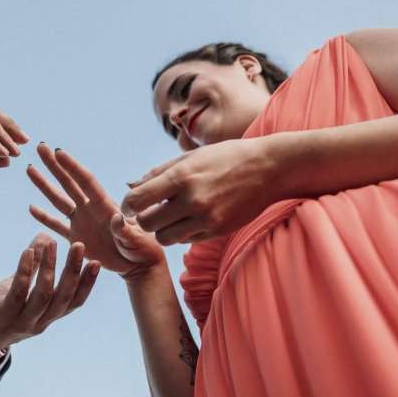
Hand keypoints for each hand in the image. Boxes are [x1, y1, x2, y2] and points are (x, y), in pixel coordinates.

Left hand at [0, 233, 99, 361]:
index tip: (97, 261)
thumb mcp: (21, 285)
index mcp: (48, 316)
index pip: (74, 301)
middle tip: (79, 246)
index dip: (87, 283)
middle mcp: (40, 322)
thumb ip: (36, 266)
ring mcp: (22, 321)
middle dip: (73, 271)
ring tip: (51, 242)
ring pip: (43, 295)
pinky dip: (24, 272)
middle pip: (63, 297)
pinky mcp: (3, 316)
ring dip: (49, 268)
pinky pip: (17, 293)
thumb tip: (47, 236)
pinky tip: (27, 252)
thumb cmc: (0, 308)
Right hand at [27, 143, 164, 279]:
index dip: (72, 167)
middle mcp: (91, 209)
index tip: (58, 152)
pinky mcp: (76, 237)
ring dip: (44, 185)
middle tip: (40, 147)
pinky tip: (31, 207)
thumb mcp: (136, 240)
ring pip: (59, 200)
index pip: (86, 181)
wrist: (139, 264)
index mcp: (105, 206)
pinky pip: (57, 225)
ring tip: (30, 169)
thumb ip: (125, 230)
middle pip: (69, 183)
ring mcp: (82, 221)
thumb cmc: (142, 250)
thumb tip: (117, 218)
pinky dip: (44, 217)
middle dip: (54, 165)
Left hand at [121, 137, 282, 243]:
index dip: (129, 204)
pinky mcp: (217, 231)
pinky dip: (182, 232)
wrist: (268, 169)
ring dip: (162, 228)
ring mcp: (205, 219)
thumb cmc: (225, 157)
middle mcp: (191, 200)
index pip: (137, 200)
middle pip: (147, 223)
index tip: (132, 204)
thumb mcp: (190, 156)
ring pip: (164, 237)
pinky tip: (191, 218)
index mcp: (181, 177)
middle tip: (150, 210)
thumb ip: (159, 172)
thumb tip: (133, 185)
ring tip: (171, 215)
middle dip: (144, 218)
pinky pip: (185, 240)